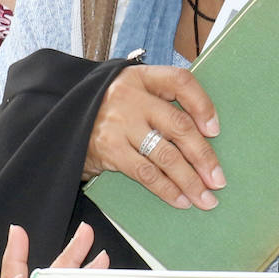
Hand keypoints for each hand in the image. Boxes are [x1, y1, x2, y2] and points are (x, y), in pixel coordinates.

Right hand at [85, 64, 222, 209]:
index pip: (180, 82)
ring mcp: (119, 124)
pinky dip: (166, 189)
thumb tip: (203, 135)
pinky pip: (145, 173)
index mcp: (140, 78)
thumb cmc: (106, 111)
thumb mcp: (129, 94)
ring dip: (189, 180)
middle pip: (178, 125)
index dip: (202, 104)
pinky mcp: (109, 149)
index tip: (215, 129)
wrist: (60, 122)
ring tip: (204, 198)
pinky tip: (179, 199)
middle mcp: (130, 97)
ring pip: (166, 155)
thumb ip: (159, 103)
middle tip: (218, 179)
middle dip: (203, 156)